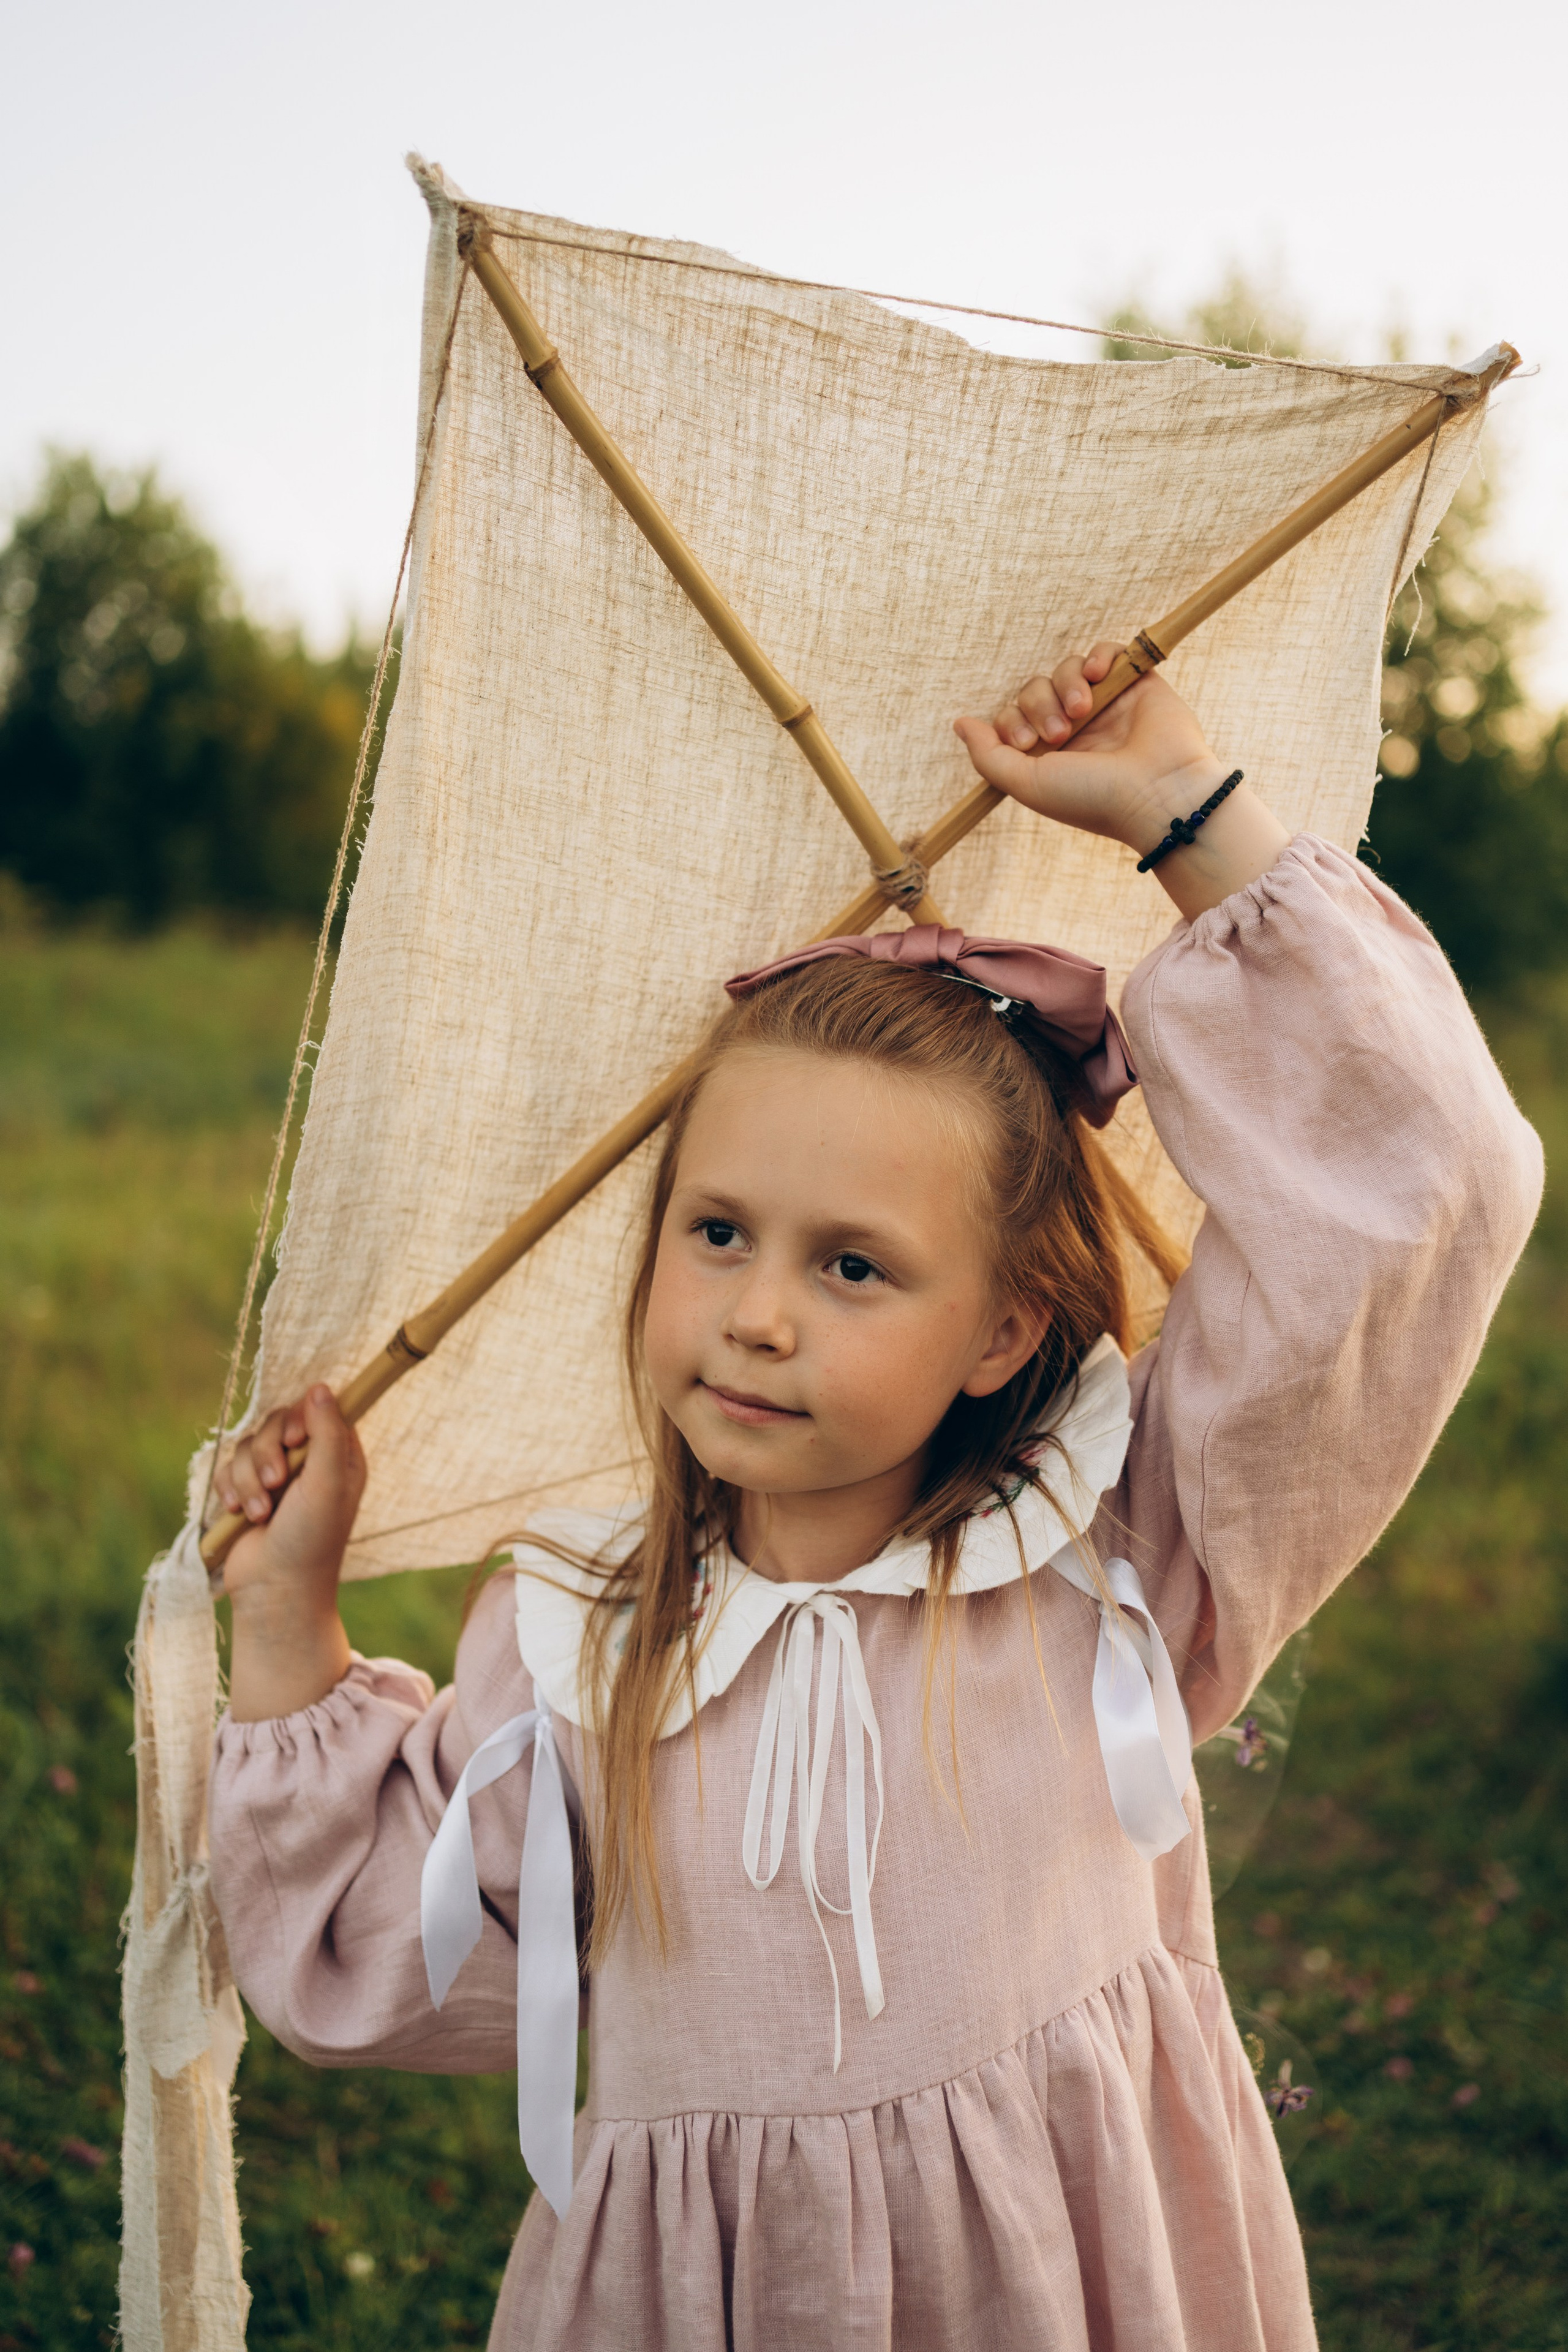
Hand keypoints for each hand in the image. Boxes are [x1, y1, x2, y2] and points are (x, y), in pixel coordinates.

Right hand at [218, 1386, 362, 1719]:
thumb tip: (321, 1386)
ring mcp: (276, 1476)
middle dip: (268, 1452)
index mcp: (339, 1456)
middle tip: (276, 1483)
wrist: (274, 1591)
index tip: (297, 1439)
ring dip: (249, 1479)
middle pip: (278, 1421)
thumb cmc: (312, 1540)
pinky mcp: (247, 1491)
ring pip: (249, 1444)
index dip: (301, 1417)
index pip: (319, 1408)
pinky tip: (240, 1514)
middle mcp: (309, 1461)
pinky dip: (231, 1489)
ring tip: (260, 1514)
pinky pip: (228, 1467)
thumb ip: (326, 1434)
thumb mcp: (327, 1484)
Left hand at [953, 642, 1291, 918]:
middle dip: (1038, 705)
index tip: (1026, 743)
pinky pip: (1107, 652)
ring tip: (1083, 710)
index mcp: (1050, 754)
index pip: (1012, 717)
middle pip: (1034, 689)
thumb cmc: (1092, 798)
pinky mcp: (1136, 685)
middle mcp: (1076, 728)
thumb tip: (960, 724)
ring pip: (1066, 669)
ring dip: (1065, 684)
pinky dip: (1097, 656)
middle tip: (1059, 734)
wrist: (1157, 795)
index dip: (1011, 721)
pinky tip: (1098, 675)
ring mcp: (1106, 704)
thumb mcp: (1027, 784)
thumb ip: (988, 755)